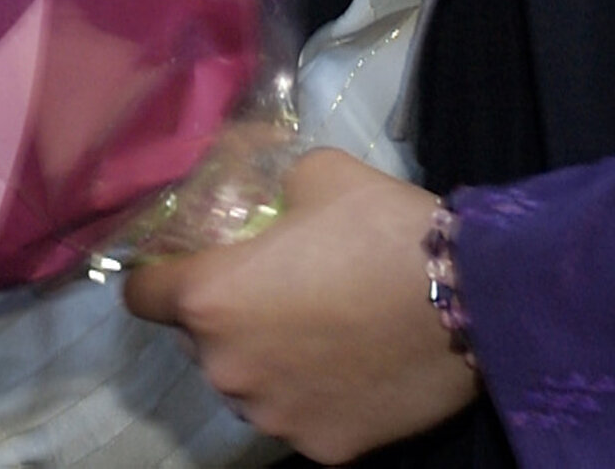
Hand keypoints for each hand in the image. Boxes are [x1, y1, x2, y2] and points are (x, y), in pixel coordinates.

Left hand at [122, 149, 477, 462]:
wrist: (472, 301)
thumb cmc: (383, 229)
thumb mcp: (316, 174)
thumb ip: (265, 183)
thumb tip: (251, 180)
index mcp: (211, 298)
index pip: (141, 295)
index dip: (160, 276)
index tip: (187, 266)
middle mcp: (226, 367)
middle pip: (200, 342)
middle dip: (226, 318)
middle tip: (278, 292)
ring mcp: (273, 415)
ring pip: (248, 385)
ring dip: (267, 361)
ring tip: (323, 332)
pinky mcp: (319, 450)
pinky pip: (298, 416)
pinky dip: (314, 396)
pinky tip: (352, 368)